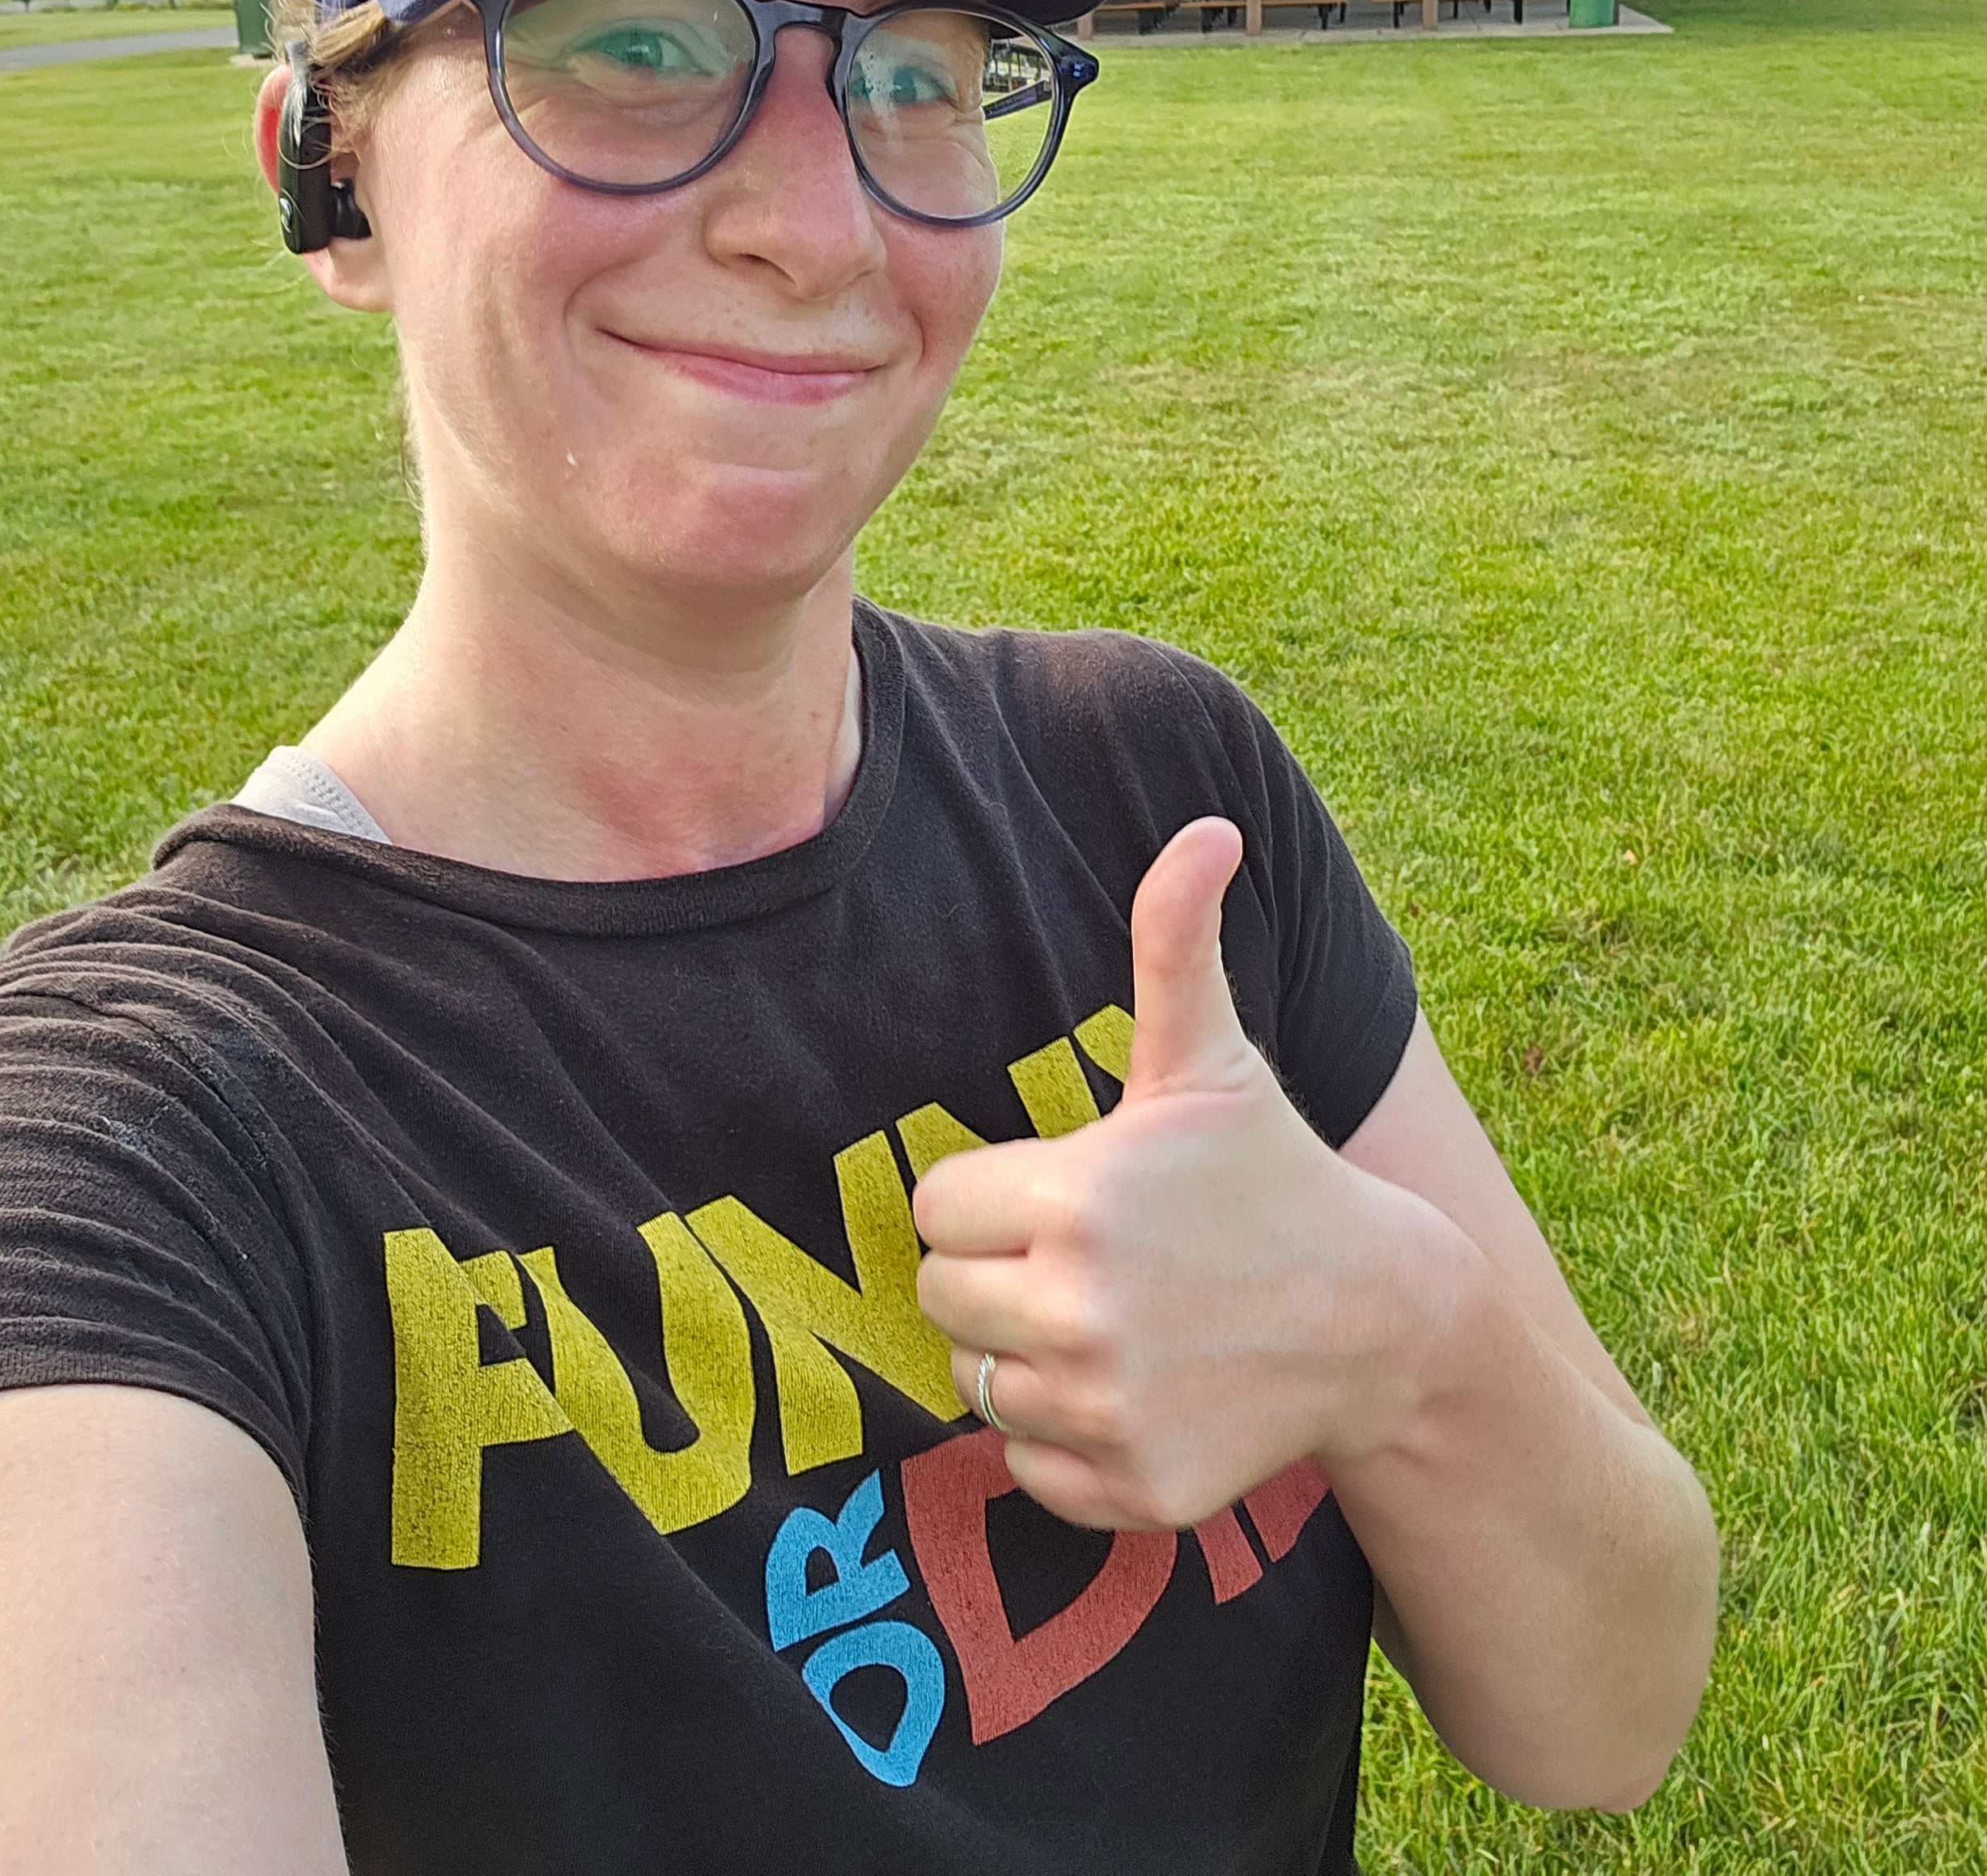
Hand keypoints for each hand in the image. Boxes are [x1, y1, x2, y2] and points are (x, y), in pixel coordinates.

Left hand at [913, 818, 1456, 1530]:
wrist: (1379, 1319)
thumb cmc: (1273, 1173)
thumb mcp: (1216, 1056)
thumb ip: (1177, 940)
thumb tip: (1211, 826)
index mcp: (1078, 1197)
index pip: (936, 1206)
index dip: (991, 1194)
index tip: (1063, 1189)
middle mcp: (1081, 1312)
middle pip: (940, 1299)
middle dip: (996, 1272)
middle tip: (1081, 1254)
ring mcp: (1107, 1411)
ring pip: (977, 1385)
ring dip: (1027, 1356)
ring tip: (1116, 1317)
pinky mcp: (1131, 1489)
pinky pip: (1027, 1468)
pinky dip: (1066, 1441)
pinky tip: (1137, 1389)